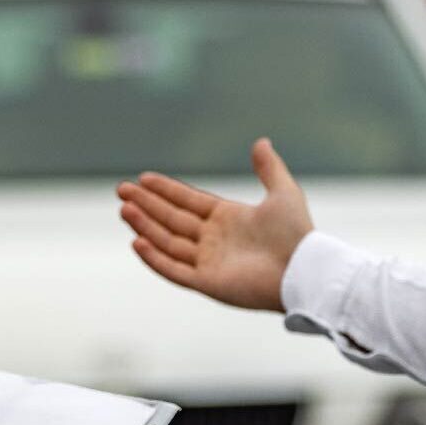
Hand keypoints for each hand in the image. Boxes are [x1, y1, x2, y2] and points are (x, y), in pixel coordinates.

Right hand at [117, 138, 313, 312]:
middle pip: (172, 219)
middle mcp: (214, 240)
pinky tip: (137, 241)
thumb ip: (269, 168)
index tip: (143, 178)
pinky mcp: (208, 283)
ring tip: (124, 209)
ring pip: (168, 241)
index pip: (187, 202)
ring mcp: (209, 262)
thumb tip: (261, 141)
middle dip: (146, 205)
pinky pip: (174, 270)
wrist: (304, 270)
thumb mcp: (284, 192)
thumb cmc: (298, 234)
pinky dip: (155, 258)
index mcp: (228, 218)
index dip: (165, 190)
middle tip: (121, 190)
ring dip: (145, 226)